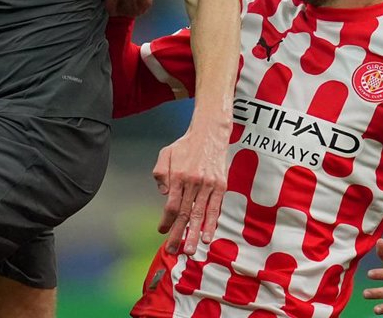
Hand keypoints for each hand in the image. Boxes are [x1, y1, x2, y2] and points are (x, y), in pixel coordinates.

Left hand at [152, 118, 227, 255]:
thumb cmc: (186, 145)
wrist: (210, 132)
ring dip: (195, 234)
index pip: (172, 205)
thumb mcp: (166, 153)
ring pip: (200, 214)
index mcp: (179, 176)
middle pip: (185, 214)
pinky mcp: (221, 185)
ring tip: (191, 250)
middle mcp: (194, 181)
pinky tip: (208, 236)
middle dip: (178, 234)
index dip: (166, 221)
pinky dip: (212, 223)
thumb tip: (164, 195)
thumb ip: (161, 173)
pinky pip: (216, 208)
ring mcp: (208, 184)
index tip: (161, 231)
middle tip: (173, 251)